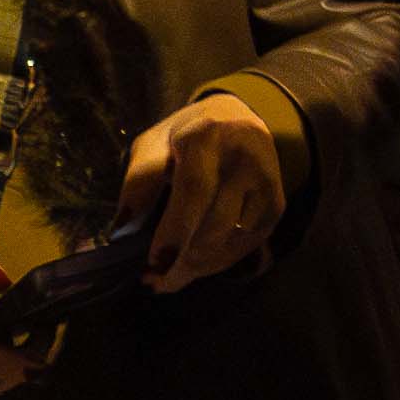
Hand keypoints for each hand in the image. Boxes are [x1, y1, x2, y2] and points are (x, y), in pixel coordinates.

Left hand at [118, 92, 288, 294]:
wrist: (239, 120)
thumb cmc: (186, 136)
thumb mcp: (153, 144)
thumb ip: (139, 181)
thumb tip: (122, 230)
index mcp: (209, 136)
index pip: (195, 189)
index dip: (175, 231)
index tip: (154, 263)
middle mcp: (245, 158)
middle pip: (215, 224)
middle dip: (182, 260)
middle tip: (154, 279)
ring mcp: (266, 183)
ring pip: (229, 241)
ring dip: (197, 267)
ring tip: (169, 277)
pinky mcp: (276, 205)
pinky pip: (244, 247)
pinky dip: (217, 263)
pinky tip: (196, 263)